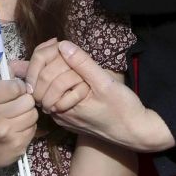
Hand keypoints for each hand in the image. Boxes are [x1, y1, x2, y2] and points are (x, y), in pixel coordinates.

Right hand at [0, 78, 36, 171]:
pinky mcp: (17, 145)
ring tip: (17, 119)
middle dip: (25, 102)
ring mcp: (6, 132)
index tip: (14, 94)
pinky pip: (33, 128)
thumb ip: (4, 87)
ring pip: (33, 114)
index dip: (19, 88)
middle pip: (28, 101)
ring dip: (28, 115)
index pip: (15, 86)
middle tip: (16, 108)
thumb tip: (27, 82)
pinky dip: (28, 128)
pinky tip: (17, 130)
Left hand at [15, 40, 174, 152]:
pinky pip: (56, 95)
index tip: (58, 43)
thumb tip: (63, 45)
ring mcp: (62, 117)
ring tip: (68, 59)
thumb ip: (83, 64)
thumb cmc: (122, 109)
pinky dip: (60, 81)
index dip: (47, 55)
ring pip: (48, 88)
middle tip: (63, 49)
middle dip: (50, 62)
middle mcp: (57, 114)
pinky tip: (73, 72)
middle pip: (41, 81)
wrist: (135, 132)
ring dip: (55, 71)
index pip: (41, 76)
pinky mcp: (70, 117)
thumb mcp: (105, 84)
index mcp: (62, 106)